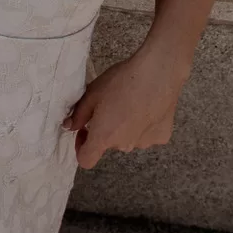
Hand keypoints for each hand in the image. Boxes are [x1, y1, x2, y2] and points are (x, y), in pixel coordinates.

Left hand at [63, 50, 189, 168]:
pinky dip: (145, 125)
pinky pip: (148, 134)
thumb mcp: (92, 93)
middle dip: (106, 129)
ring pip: (130, 139)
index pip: (86, 160)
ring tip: (131, 103)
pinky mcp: (162, 136)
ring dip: (126, 128)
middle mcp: (124, 146)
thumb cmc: (121, 81)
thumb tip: (69, 126)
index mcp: (104, 137)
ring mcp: (146, 143)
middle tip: (110, 106)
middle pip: (110, 144)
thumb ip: (78, 114)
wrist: (158, 72)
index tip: (84, 130)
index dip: (80, 148)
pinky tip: (148, 106)